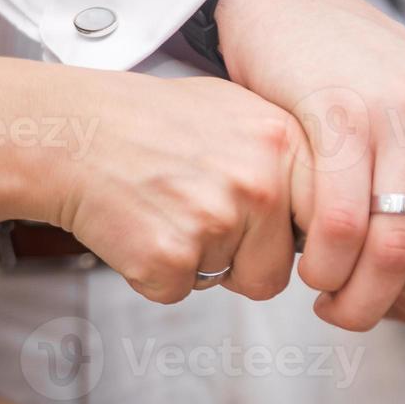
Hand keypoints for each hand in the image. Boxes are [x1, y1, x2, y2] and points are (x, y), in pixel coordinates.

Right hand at [15, 64, 312, 304]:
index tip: (280, 238)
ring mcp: (216, 221)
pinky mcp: (171, 257)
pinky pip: (180, 291)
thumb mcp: (237, 112)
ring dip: (199, 262)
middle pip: (280, 270)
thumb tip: (333, 211)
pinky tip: (139, 225)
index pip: (331, 224)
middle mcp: (259, 181)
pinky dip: (157, 272)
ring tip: (166, 210)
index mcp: (284, 141)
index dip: (301, 241)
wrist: (70, 129)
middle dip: (243, 260)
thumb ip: (288, 158)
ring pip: (231, 283)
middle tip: (198, 215)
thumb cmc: (150, 122)